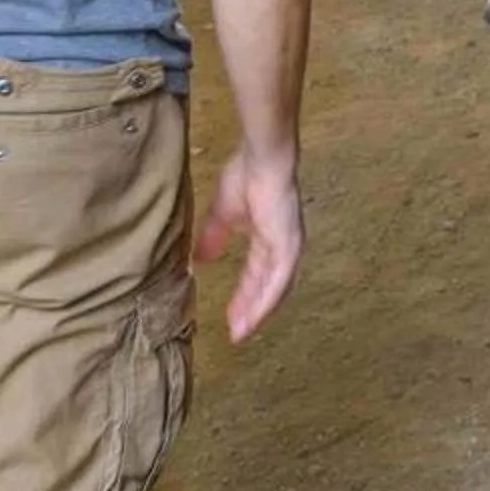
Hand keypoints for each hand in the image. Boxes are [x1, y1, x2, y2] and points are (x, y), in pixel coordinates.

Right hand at [195, 151, 302, 341]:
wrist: (262, 157)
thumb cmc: (245, 175)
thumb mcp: (222, 213)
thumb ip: (213, 236)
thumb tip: (199, 259)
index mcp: (267, 238)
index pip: (256, 274)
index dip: (244, 295)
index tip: (230, 317)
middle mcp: (281, 246)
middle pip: (267, 286)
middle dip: (251, 309)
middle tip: (236, 332)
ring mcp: (288, 246)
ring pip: (275, 288)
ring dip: (259, 310)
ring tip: (242, 331)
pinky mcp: (289, 244)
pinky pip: (280, 279)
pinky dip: (267, 300)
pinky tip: (255, 316)